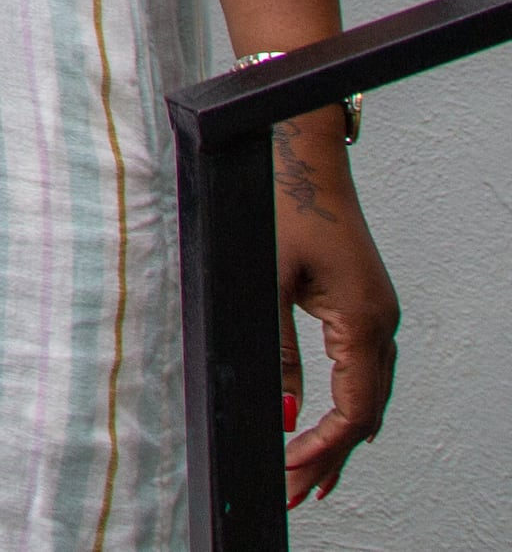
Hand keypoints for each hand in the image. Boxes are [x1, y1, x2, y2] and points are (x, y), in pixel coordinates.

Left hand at [273, 116, 396, 505]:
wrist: (300, 154)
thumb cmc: (281, 206)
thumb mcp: (267, 280)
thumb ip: (276, 349)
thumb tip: (279, 410)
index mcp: (363, 323)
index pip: (353, 412)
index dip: (323, 451)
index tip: (292, 476)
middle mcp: (380, 323)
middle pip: (366, 411)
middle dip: (332, 455)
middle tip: (299, 493)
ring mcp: (376, 312)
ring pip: (368, 392)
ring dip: (341, 435)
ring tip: (312, 475)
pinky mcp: (362, 301)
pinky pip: (363, 368)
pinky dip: (347, 403)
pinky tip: (329, 421)